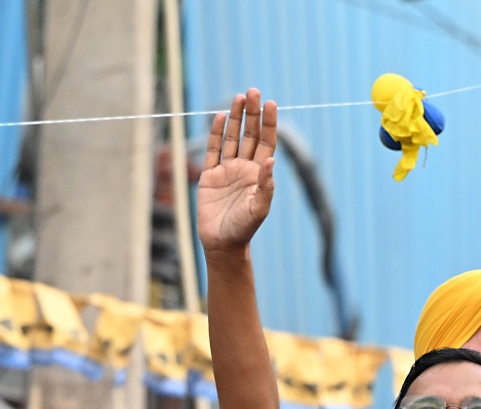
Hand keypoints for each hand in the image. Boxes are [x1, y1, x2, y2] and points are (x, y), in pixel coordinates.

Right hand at [197, 89, 276, 254]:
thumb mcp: (258, 209)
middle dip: (252, 113)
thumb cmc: (243, 229)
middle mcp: (244, 168)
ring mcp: (227, 170)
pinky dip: (216, 133)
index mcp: (259, 174)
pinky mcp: (209, 176)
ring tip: (239, 97)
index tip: (271, 103)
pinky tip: (220, 117)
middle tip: (253, 91)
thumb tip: (271, 160)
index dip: (269, 123)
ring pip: (232, 138)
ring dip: (236, 118)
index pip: (266, 142)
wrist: (221, 244)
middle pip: (250, 134)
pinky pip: (213, 150)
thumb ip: (266, 186)